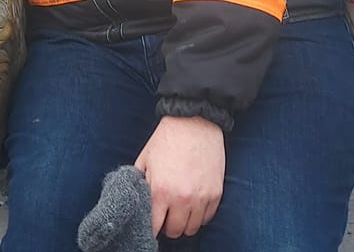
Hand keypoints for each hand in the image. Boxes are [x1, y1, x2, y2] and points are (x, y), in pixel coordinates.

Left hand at [134, 115, 224, 238]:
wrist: (195, 121)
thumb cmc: (167, 138)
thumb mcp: (146, 159)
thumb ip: (140, 183)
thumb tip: (137, 200)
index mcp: (160, 191)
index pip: (154, 226)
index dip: (151, 227)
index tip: (152, 223)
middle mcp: (182, 199)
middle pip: (175, 231)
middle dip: (168, 227)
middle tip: (166, 217)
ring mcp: (201, 197)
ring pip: (192, 228)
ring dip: (185, 223)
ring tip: (180, 211)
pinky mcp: (216, 193)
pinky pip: (208, 217)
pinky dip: (200, 215)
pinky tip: (193, 205)